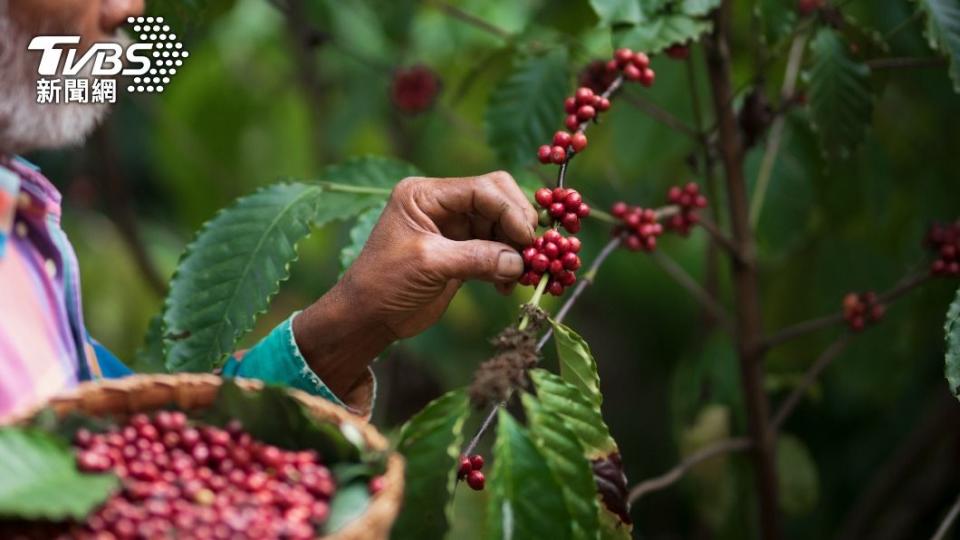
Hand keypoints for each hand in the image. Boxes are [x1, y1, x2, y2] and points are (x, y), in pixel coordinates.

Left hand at [293, 171, 536, 396]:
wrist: (367, 318)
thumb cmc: (384, 284)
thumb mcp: (429, 264)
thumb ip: (476, 258)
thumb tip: (520, 262)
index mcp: (425, 195)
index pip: (481, 188)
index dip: (509, 210)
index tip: (527, 238)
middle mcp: (442, 205)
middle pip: (498, 200)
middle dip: (518, 225)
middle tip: (533, 253)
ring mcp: (454, 228)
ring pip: (502, 226)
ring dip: (517, 249)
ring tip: (522, 275)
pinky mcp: (463, 252)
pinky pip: (498, 250)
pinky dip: (509, 265)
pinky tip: (507, 286)